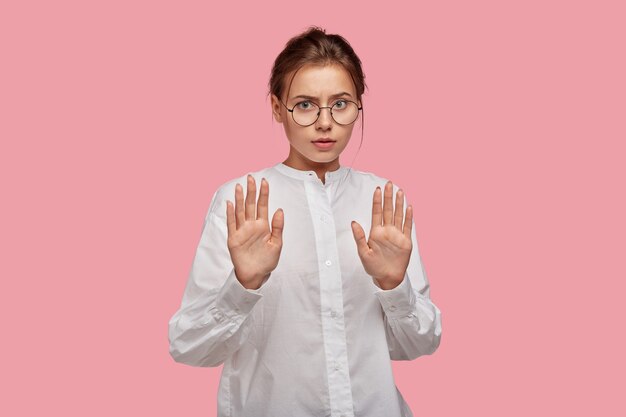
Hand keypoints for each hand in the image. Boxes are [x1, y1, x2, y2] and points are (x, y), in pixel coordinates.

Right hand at [226, 175, 283, 289]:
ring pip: (240, 211)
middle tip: (251, 177)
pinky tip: (230, 203)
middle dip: (251, 191)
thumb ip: (278, 227)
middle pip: (251, 205)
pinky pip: (231, 224)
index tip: (265, 181)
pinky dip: (230, 213)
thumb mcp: (277, 244)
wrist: (256, 275)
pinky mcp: (233, 238)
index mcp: (263, 226)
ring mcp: (242, 231)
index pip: (263, 206)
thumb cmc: (267, 260)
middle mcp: (251, 226)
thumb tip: (280, 210)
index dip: (264, 194)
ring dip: (240, 199)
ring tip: (240, 187)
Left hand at [351, 181, 412, 289]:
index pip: (377, 213)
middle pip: (388, 210)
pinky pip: (408, 226)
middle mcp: (387, 231)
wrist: (387, 278)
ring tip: (400, 191)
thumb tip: (353, 222)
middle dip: (389, 197)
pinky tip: (409, 207)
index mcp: (376, 232)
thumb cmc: (374, 267)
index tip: (377, 189)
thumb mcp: (363, 253)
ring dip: (399, 203)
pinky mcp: (405, 241)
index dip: (377, 201)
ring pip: (398, 215)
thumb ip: (359, 237)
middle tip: (389, 184)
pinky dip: (409, 217)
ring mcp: (397, 235)